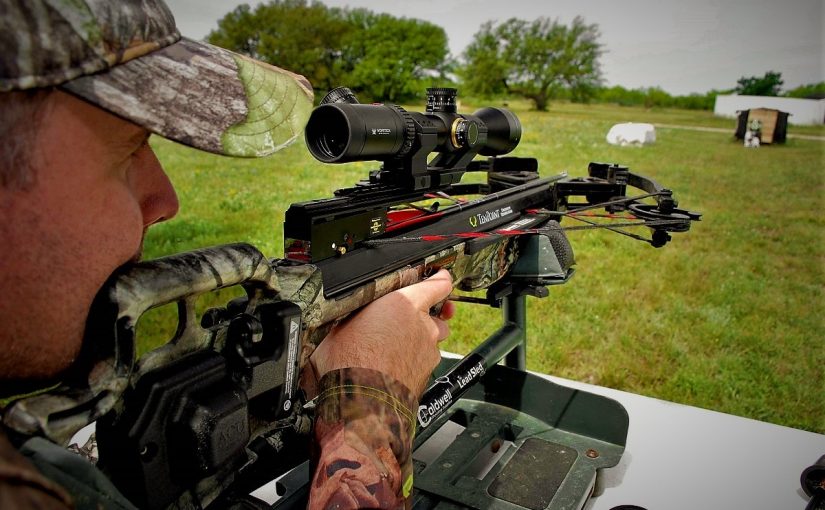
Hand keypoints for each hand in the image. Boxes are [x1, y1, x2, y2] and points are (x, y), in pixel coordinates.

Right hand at [310, 269, 455, 394]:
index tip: (440, 277)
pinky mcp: (426, 373)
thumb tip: (348, 313)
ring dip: (417, 340)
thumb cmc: (350, 361)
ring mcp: (428, 351)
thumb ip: (359, 313)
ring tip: (392, 347)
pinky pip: (424, 360)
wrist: (362, 401)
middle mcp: (423, 325)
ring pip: (430, 340)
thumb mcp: (342, 324)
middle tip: (400, 320)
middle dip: (423, 316)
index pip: (438, 284)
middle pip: (435, 315)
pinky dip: (413, 361)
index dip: (440, 279)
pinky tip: (393, 366)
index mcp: (404, 303)